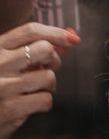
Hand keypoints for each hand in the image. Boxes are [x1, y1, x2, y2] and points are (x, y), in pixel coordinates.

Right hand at [0, 23, 80, 138]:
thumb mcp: (6, 64)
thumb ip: (32, 49)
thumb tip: (68, 36)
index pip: (30, 31)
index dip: (56, 33)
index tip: (72, 38)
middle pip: (45, 49)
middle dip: (54, 60)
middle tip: (46, 70)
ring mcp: (3, 86)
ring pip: (49, 76)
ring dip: (48, 86)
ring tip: (34, 91)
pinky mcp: (10, 107)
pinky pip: (45, 99)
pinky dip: (43, 103)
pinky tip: (30, 105)